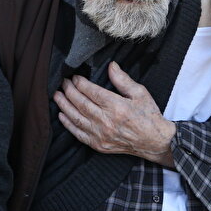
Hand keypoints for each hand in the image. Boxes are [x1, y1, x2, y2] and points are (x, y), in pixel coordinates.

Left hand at [53, 62, 176, 165]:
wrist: (154, 141)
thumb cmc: (148, 115)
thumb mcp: (140, 93)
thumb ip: (123, 79)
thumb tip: (111, 66)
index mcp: (117, 106)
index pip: (92, 92)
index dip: (80, 83)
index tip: (75, 77)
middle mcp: (106, 121)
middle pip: (81, 103)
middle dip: (69, 91)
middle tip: (63, 83)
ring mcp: (101, 135)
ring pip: (76, 118)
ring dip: (64, 106)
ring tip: (57, 96)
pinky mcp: (99, 145)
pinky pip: (79, 134)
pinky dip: (68, 124)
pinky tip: (62, 115)